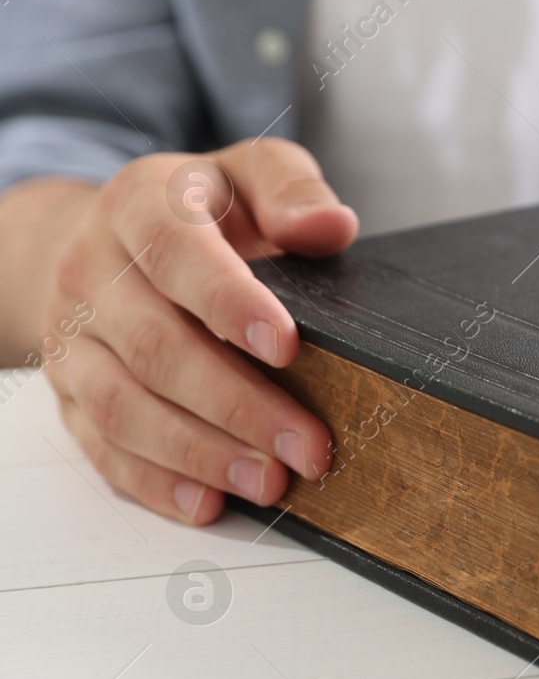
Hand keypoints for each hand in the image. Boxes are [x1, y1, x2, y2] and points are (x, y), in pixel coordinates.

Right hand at [33, 139, 356, 522]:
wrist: (111, 241)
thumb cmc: (205, 212)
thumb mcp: (251, 175)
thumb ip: (291, 190)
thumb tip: (328, 224)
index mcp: (140, 204)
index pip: (174, 251)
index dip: (228, 301)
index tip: (287, 346)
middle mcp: (92, 271)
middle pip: (157, 347)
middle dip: (238, 404)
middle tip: (309, 445)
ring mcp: (75, 338)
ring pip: (124, 406)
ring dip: (201, 454)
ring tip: (272, 482)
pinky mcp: (70, 394)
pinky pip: (103, 447)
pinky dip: (156, 482)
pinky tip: (209, 503)